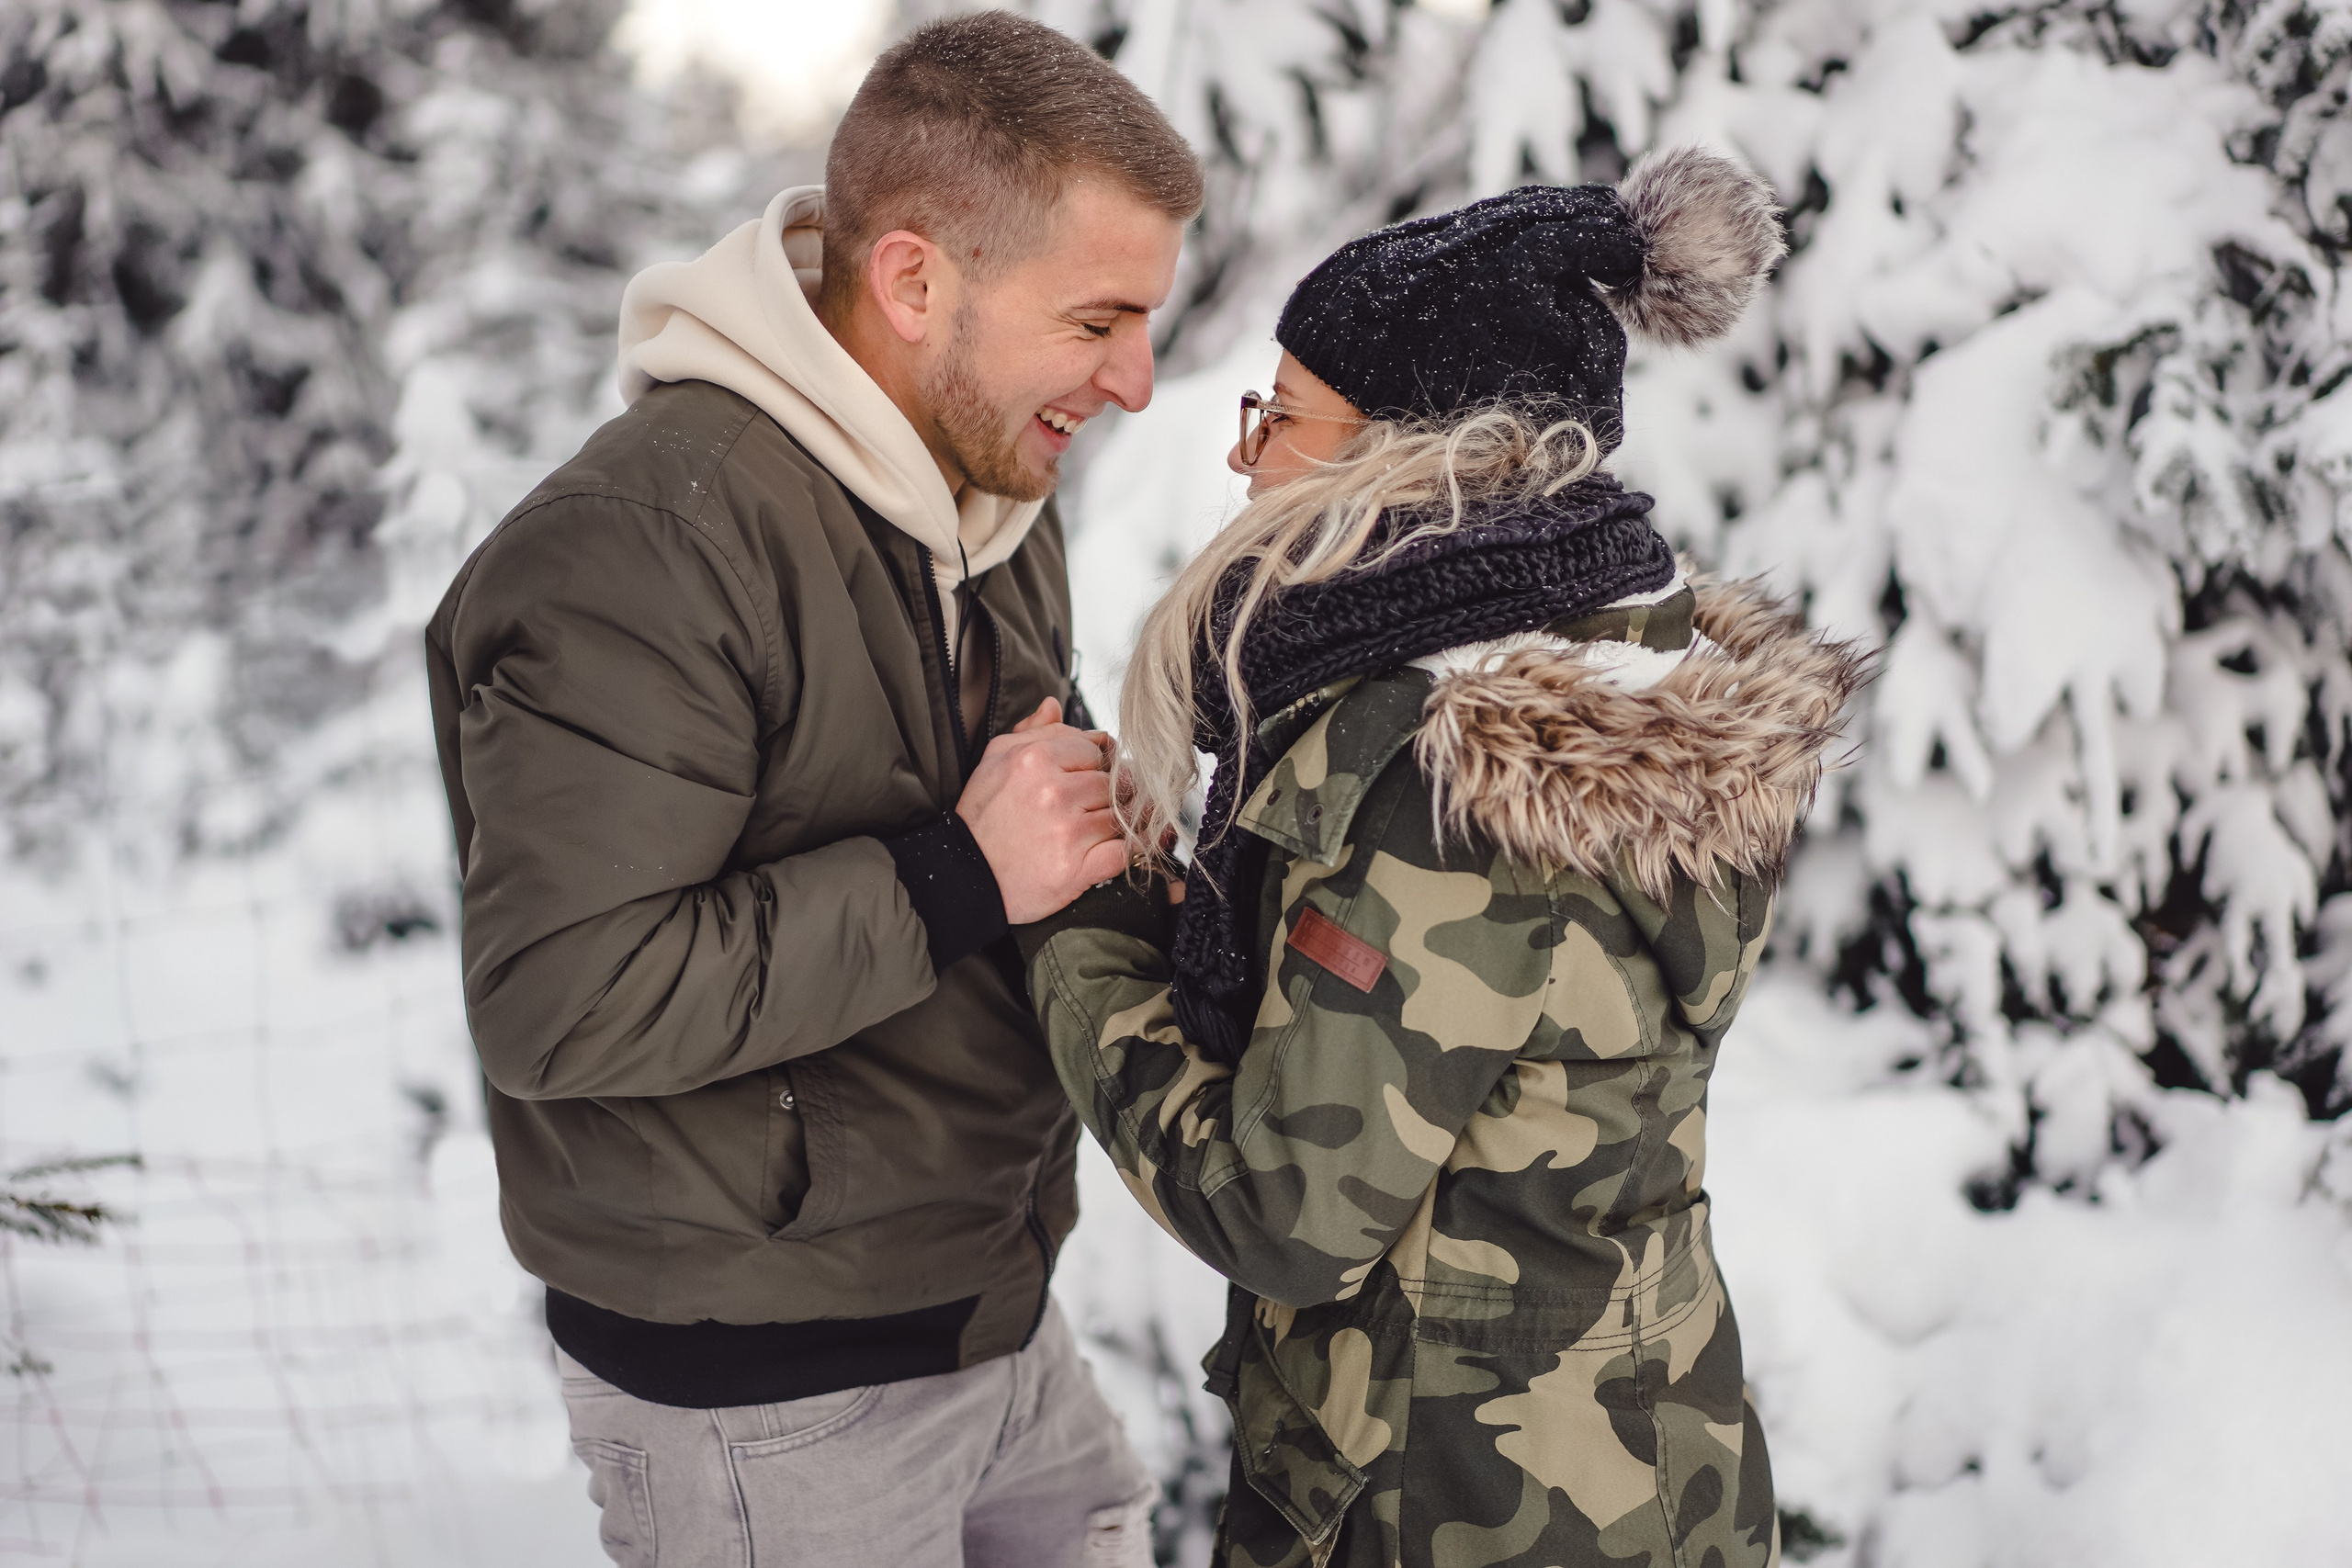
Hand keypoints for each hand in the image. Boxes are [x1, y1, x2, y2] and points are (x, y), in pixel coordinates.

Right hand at [959, 698, 1126, 922]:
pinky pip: (1124, 852)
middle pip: (1112, 782)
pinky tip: (1116, 849)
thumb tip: (1054, 706)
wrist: (967, 877)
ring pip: (1121, 815)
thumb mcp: (994, 762)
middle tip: (1092, 807)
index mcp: (1035, 760)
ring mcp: (1068, 832)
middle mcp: (1054, 793)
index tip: (1086, 779)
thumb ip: (1030, 732)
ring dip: (1116, 823)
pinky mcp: (1077, 868)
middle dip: (1108, 794)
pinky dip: (1128, 851)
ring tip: (1095, 830)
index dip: (1094, 765)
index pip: (1095, 750)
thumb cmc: (982, 819)